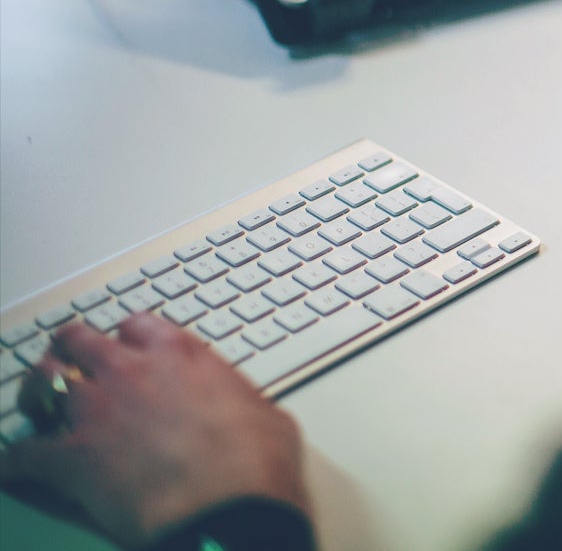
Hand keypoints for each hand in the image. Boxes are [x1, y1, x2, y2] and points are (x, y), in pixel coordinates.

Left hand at [0, 314, 308, 548]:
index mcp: (179, 353)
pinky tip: (13, 468)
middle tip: (72, 363)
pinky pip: (21, 454)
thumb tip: (240, 410)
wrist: (227, 507)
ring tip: (39, 404)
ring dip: (38, 392)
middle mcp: (130, 370)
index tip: (130, 350)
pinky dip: (16, 463)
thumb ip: (236, 398)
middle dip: (71, 350)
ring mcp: (94, 410)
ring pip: (42, 381)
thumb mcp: (266, 414)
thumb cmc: (256, 463)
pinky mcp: (69, 458)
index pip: (137, 325)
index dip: (130, 338)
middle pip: (78, 340)